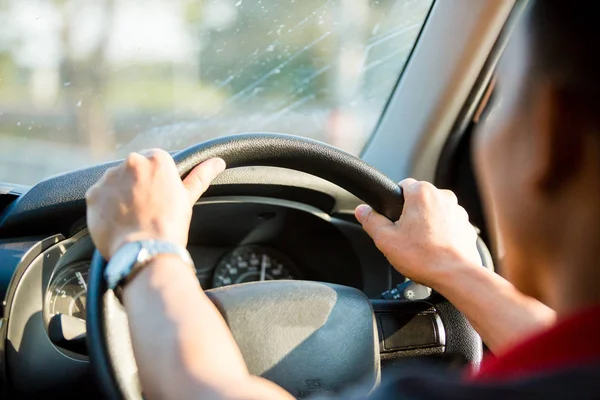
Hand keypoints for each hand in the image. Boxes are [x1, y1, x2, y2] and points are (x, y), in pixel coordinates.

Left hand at [85, 150, 225, 258]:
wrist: (146, 251)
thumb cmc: (170, 226)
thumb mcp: (187, 198)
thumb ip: (200, 175)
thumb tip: (218, 162)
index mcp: (157, 160)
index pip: (152, 162)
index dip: (154, 181)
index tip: (156, 197)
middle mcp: (132, 162)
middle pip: (131, 171)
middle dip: (135, 186)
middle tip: (145, 210)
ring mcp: (110, 177)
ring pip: (114, 184)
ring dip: (119, 196)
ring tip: (131, 218)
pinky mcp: (93, 194)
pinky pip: (98, 198)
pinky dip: (105, 209)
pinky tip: (118, 222)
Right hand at [355, 179, 480, 287]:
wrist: (456, 275)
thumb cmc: (424, 257)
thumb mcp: (386, 239)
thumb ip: (371, 221)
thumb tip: (362, 211)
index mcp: (422, 193)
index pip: (403, 185)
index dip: (394, 201)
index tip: (392, 216)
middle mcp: (443, 197)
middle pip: (420, 199)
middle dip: (411, 214)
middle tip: (404, 235)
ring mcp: (458, 212)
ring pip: (435, 212)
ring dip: (427, 224)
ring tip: (420, 245)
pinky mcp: (466, 226)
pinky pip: (448, 225)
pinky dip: (441, 234)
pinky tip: (434, 249)